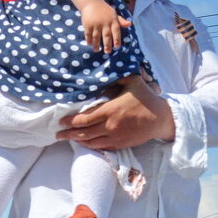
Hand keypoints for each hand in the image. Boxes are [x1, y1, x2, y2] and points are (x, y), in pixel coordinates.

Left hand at [56, 75, 174, 149]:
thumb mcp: (132, 82)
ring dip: (77, 141)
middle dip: (68, 134)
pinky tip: (84, 143)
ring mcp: (115, 137)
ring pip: (91, 142)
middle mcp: (110, 125)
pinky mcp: (121, 144)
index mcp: (110, 110)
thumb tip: (104, 71)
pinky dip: (90, 146)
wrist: (160, 118)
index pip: (84, 119)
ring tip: (67, 139)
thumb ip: (116, 77)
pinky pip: (101, 147)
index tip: (61, 122)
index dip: (70, 121)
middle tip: (57, 134)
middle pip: (84, 133)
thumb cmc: (145, 98)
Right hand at [79, 0, 129, 54]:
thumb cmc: (105, 11)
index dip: (117, 39)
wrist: (91, 3)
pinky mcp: (87, 25)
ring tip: (97, 50)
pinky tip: (90, 44)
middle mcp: (105, 22)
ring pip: (96, 37)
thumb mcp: (114, 14)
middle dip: (107, 45)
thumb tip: (129, 24)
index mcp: (113, 20)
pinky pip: (88, 35)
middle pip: (106, 35)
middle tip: (108, 52)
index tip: (117, 47)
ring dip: (96, 45)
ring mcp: (96, 24)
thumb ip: (121, 21)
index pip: (116, 31)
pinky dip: (89, 40)